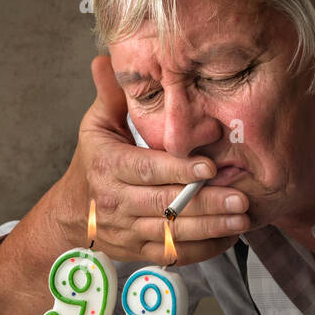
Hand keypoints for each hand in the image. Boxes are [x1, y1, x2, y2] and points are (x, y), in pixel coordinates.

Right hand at [58, 55, 250, 263]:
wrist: (72, 213)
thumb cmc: (93, 162)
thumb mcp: (96, 126)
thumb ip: (112, 97)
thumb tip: (106, 58)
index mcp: (108, 167)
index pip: (147, 169)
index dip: (178, 169)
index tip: (209, 167)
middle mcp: (116, 202)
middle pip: (165, 205)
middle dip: (206, 203)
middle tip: (241, 198)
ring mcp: (128, 231)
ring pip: (173, 234)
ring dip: (210, 228)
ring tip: (242, 218)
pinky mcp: (140, 252)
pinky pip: (175, 256)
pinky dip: (204, 250)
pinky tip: (229, 237)